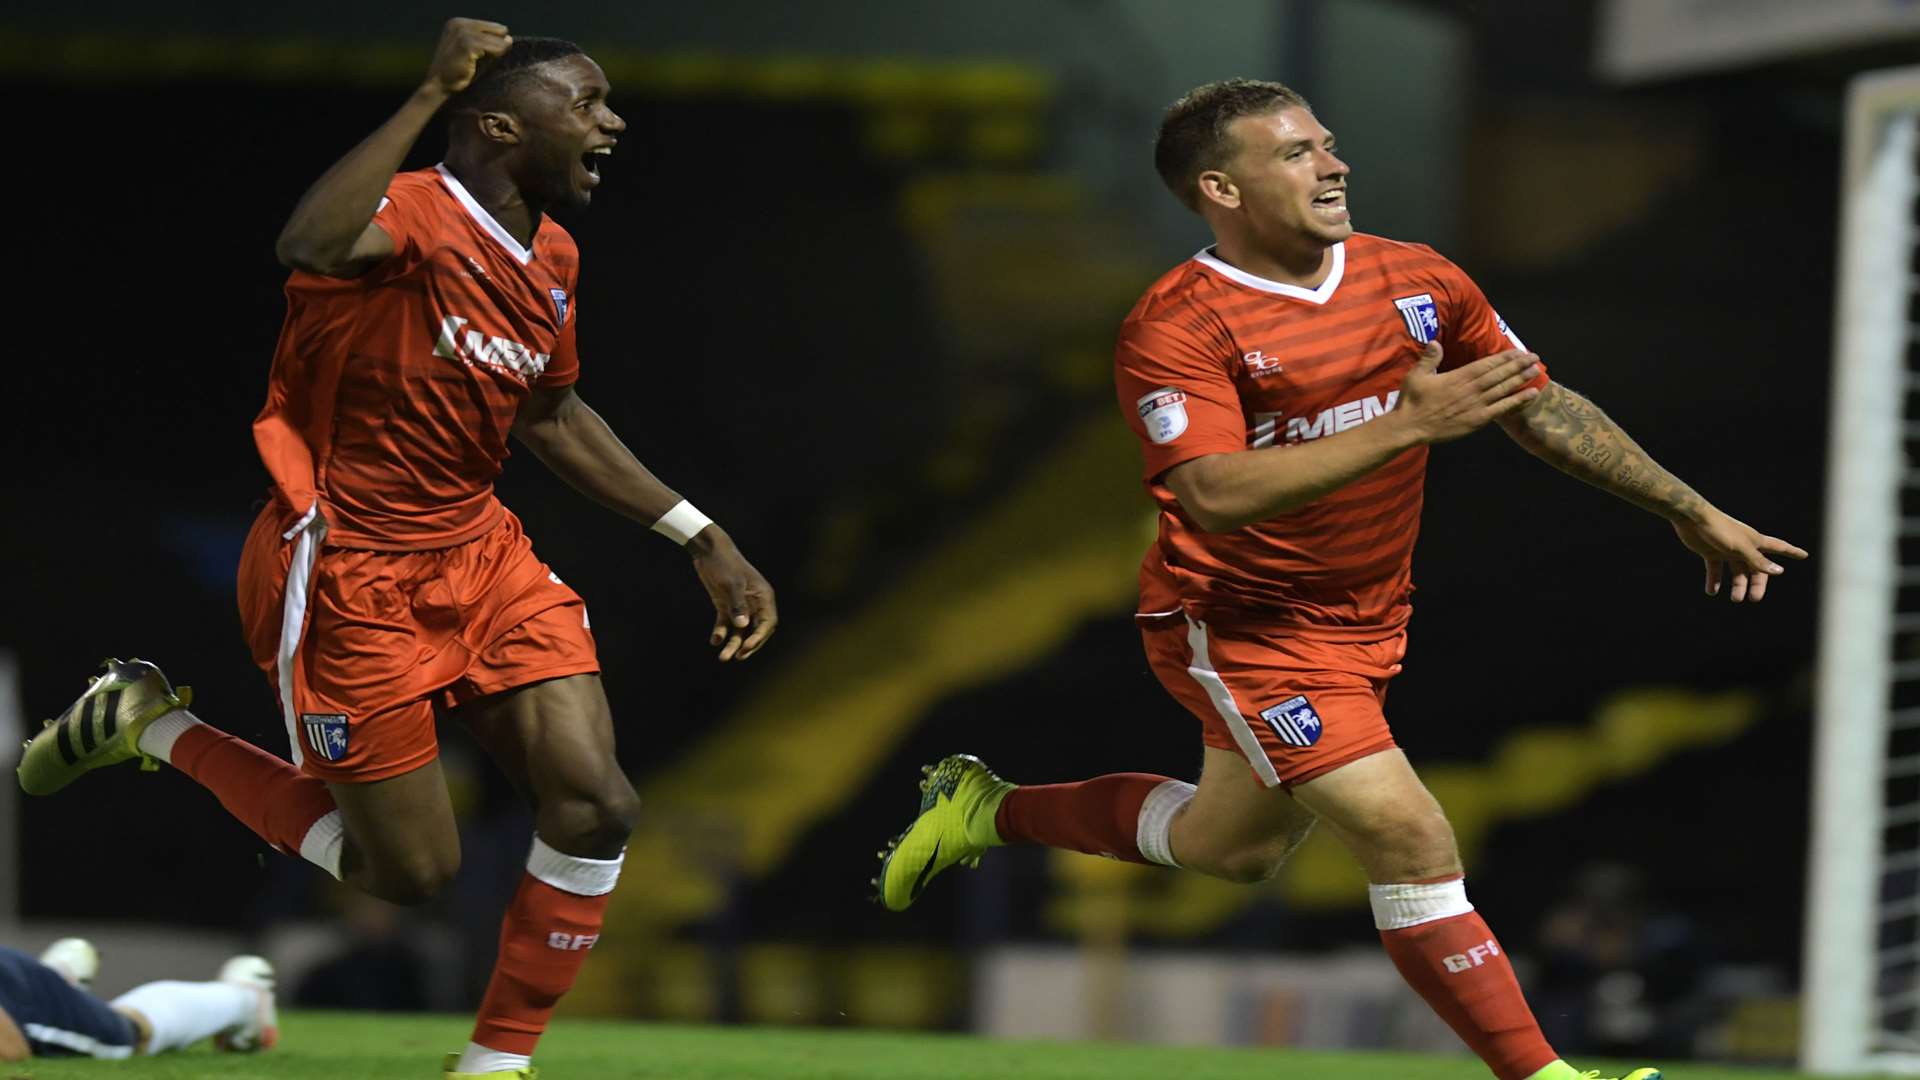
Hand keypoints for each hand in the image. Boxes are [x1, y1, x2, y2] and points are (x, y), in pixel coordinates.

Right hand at [423, 18, 511, 97]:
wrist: (440, 84)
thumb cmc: (459, 72)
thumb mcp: (477, 54)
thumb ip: (492, 45)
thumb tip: (510, 38)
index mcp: (459, 23)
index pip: (494, 26)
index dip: (497, 42)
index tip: (489, 55)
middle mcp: (460, 24)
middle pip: (498, 30)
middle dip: (498, 45)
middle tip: (486, 60)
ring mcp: (463, 32)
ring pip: (498, 40)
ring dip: (497, 53)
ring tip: (482, 63)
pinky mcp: (467, 44)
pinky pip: (496, 48)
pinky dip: (496, 56)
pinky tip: (484, 64)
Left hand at [688, 528, 778, 660]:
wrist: (709, 551)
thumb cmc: (725, 563)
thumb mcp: (731, 583)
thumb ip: (737, 604)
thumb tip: (742, 625)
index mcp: (763, 596)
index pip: (768, 622)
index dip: (760, 637)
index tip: (747, 646)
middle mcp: (754, 603)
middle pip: (756, 630)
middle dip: (748, 645)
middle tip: (739, 657)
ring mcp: (739, 605)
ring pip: (740, 630)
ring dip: (733, 644)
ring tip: (723, 657)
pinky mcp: (725, 605)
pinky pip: (726, 624)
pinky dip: (721, 633)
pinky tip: (714, 640)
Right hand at [1393, 341, 1541, 444]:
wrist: (1410, 426)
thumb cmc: (1412, 401)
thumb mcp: (1417, 375)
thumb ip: (1429, 358)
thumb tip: (1434, 342)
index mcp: (1459, 376)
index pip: (1488, 363)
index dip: (1505, 357)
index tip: (1518, 351)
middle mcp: (1472, 388)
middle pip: (1500, 374)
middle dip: (1519, 365)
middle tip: (1535, 357)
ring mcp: (1477, 404)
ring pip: (1504, 389)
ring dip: (1521, 379)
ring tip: (1536, 371)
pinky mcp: (1478, 419)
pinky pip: (1502, 409)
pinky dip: (1518, 401)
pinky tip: (1531, 395)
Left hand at [1670, 508, 1807, 601]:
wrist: (1692, 519)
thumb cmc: (1719, 530)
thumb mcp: (1740, 548)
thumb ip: (1758, 561)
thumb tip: (1778, 571)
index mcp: (1755, 541)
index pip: (1779, 547)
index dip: (1791, 552)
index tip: (1804, 555)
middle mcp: (1743, 546)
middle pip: (1755, 568)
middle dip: (1756, 583)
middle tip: (1754, 599)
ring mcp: (1727, 549)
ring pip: (1736, 571)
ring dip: (1737, 585)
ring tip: (1735, 599)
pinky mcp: (1711, 551)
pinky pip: (1715, 569)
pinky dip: (1714, 580)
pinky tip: (1712, 591)